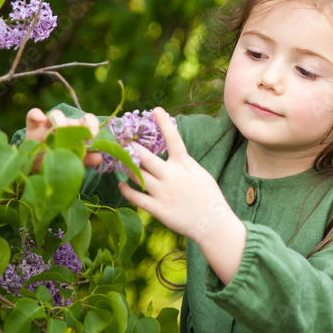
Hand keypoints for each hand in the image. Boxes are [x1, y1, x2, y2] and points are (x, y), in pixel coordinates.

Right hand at [24, 107, 102, 171]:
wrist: (39, 165)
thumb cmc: (60, 159)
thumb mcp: (73, 160)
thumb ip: (87, 159)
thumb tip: (99, 158)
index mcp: (77, 131)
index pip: (87, 120)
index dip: (92, 123)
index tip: (94, 134)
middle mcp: (65, 125)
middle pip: (72, 120)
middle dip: (76, 128)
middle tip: (74, 140)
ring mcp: (48, 125)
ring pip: (55, 115)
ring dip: (60, 122)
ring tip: (59, 132)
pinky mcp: (33, 127)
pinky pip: (32, 115)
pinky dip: (36, 114)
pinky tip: (40, 118)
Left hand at [117, 108, 236, 241]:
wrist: (213, 223)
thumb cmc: (209, 197)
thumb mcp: (199, 173)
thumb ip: (183, 163)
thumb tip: (172, 153)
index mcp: (185, 165)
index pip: (174, 138)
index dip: (164, 123)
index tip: (156, 109)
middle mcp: (172, 176)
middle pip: (145, 156)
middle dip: (131, 147)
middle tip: (120, 140)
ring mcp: (163, 192)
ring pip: (137, 175)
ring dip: (126, 167)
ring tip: (119, 161)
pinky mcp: (158, 209)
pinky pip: (136, 197)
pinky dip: (126, 190)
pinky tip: (121, 184)